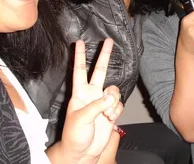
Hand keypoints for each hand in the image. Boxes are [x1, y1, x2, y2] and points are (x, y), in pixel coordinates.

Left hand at [60, 38, 121, 162]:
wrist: (83, 152)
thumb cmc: (75, 135)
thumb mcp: (82, 118)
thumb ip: (97, 105)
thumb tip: (111, 96)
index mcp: (80, 92)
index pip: (80, 70)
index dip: (80, 56)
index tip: (79, 42)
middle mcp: (92, 93)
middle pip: (100, 70)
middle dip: (104, 55)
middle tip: (108, 41)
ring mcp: (102, 102)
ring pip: (114, 90)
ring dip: (113, 101)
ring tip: (106, 115)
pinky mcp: (111, 111)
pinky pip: (119, 105)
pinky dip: (116, 111)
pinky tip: (109, 120)